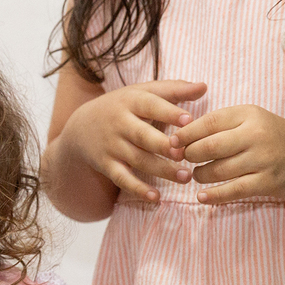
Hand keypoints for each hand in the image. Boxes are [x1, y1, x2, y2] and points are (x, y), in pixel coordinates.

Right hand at [56, 79, 206, 201]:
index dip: (169, 112)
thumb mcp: (142, 93)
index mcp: (131, 101)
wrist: (80, 128)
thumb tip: (204, 87)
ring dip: (161, 170)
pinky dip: (138, 189)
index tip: (189, 120)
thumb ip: (174, 90)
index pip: (151, 106)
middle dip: (163, 145)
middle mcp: (119, 124)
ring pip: (138, 160)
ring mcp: (112, 146)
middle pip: (143, 136)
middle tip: (185, 153)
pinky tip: (156, 198)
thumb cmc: (123, 107)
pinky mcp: (106, 165)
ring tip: (186, 177)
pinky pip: (122, 179)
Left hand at [175, 104, 284, 203]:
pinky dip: (213, 196)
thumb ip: (218, 126)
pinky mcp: (267, 182)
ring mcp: (263, 159)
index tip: (172, 144)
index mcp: (248, 114)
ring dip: (200, 175)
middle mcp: (256, 134)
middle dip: (190, 155)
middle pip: (209, 147)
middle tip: (184, 160)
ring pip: (217, 171)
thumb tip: (178, 139)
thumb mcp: (248, 120)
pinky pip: (232, 191)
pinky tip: (202, 197)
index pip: (208, 123)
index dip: (185, 135)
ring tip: (198, 175)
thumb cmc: (270, 136)